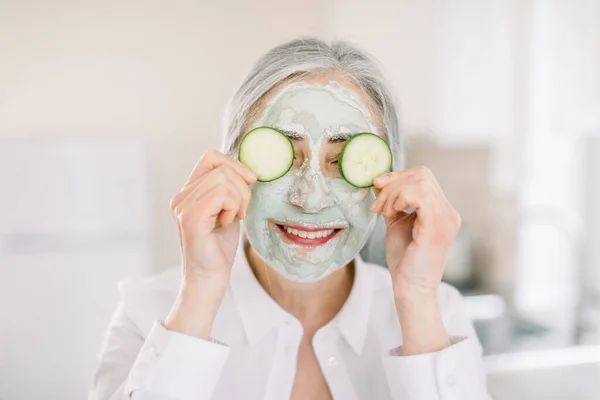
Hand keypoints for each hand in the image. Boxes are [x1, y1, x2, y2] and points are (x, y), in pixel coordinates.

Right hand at [170, 150, 256, 283]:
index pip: (211, 157)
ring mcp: (183, 207)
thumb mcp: (228, 211)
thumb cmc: (219, 249)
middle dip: (243, 187)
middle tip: (242, 211)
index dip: (235, 165)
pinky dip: (234, 207)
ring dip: (240, 199)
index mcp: (188, 193)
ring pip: (224, 179)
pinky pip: (222, 194)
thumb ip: (231, 190)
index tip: (249, 184)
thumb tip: (248, 170)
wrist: (209, 279)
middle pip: (222, 167)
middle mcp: (181, 197)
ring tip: (234, 218)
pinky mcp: (191, 219)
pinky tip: (227, 223)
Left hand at [371, 166, 460, 298]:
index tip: (377, 187)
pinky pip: (420, 196)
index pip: (423, 176)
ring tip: (382, 211)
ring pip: (420, 183)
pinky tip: (390, 212)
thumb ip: (393, 203)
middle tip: (377, 202)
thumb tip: (380, 183)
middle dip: (393, 182)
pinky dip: (400, 198)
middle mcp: (448, 212)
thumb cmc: (405, 260)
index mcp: (441, 210)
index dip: (398, 176)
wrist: (410, 288)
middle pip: (422, 175)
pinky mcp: (436, 227)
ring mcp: (446, 219)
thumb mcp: (397, 224)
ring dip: (393, 192)